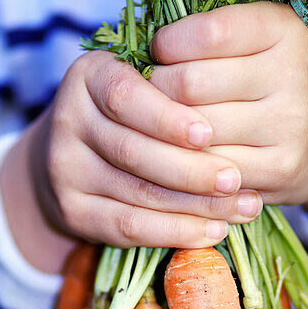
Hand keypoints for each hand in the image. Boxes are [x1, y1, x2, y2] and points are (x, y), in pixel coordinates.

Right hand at [0, 50, 262, 271]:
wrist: (72, 156)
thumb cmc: (131, 114)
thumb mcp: (145, 85)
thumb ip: (178, 91)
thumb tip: (239, 114)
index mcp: (88, 76)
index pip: (124, 97)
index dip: (167, 119)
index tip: (209, 134)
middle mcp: (68, 119)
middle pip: (134, 152)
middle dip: (192, 170)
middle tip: (236, 180)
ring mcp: (65, 170)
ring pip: (139, 194)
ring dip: (197, 206)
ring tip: (242, 207)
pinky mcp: (74, 212)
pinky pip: (130, 227)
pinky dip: (176, 232)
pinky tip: (214, 231)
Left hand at [149, 3, 307, 242]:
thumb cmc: (273, 79)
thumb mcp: (256, 39)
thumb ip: (209, 34)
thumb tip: (141, 54)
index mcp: (283, 28)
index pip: (207, 33)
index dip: (168, 45)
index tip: (161, 54)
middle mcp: (293, 73)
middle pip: (190, 85)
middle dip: (158, 90)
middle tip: (153, 95)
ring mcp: (290, 125)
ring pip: (195, 132)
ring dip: (166, 132)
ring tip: (164, 125)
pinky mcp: (281, 168)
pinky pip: (210, 170)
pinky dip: (187, 165)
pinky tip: (182, 157)